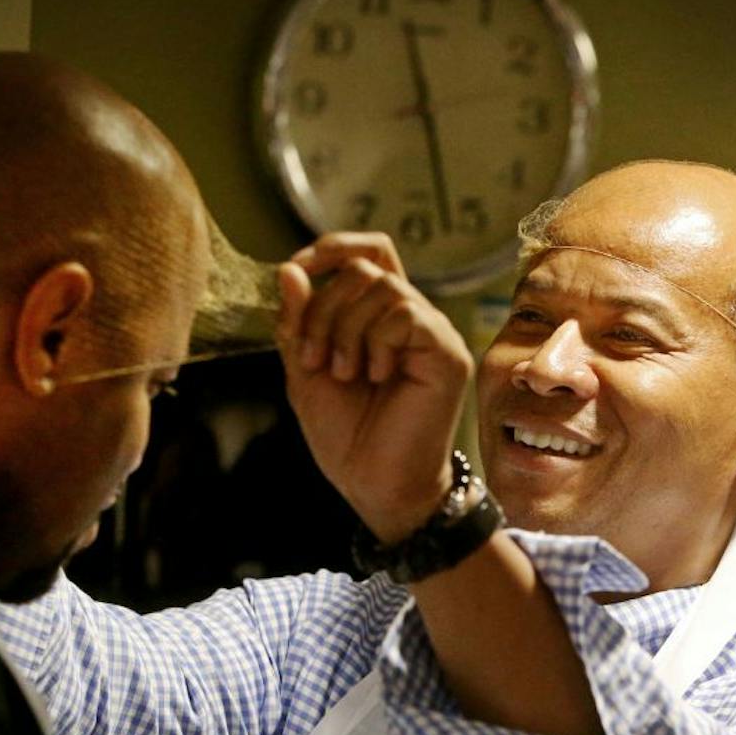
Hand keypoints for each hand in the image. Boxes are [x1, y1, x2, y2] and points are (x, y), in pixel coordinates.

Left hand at [275, 233, 472, 543]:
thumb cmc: (346, 436)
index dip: (330, 249)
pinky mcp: (447, 352)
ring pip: (382, 286)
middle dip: (323, 309)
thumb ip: (298, 321)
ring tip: (344, 374)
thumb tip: (288, 269)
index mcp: (378, 317)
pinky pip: (406, 313)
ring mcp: (432, 333)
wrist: (375, 485)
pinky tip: (375, 377)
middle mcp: (410, 318)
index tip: (295, 273)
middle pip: (364, 268)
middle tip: (314, 359)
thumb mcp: (305, 369)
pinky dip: (376, 342)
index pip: (366, 252)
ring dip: (345, 328)